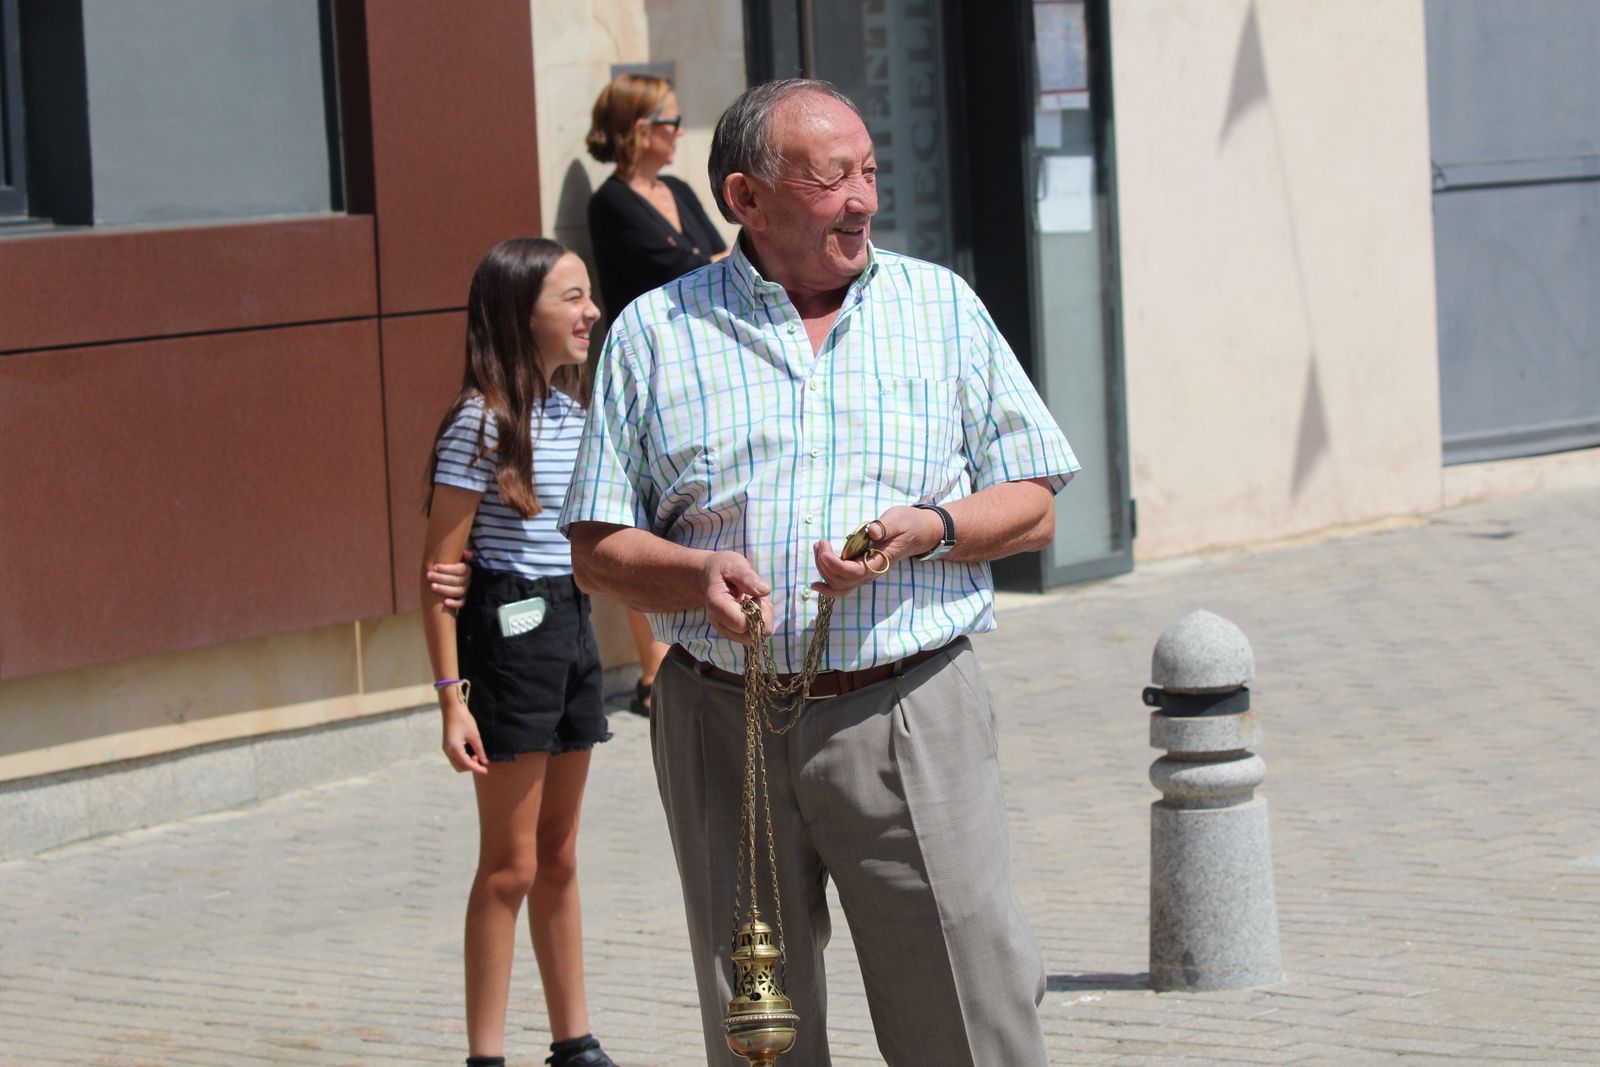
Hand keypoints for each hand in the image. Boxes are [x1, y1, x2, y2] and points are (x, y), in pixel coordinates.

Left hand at [427, 550, 473, 611]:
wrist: (449, 577)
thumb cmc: (449, 566)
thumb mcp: (455, 558)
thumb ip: (458, 554)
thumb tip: (466, 553)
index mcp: (466, 569)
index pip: (460, 569)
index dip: (447, 569)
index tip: (435, 567)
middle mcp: (467, 580)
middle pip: (456, 580)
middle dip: (441, 578)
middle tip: (428, 575)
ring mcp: (465, 590)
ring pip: (458, 591)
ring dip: (444, 589)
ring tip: (432, 586)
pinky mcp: (462, 599)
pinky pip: (461, 603)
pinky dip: (454, 604)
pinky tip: (445, 602)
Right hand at [440, 697, 488, 774]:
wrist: (452, 708)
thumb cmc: (464, 719)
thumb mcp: (474, 735)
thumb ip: (479, 749)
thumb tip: (484, 761)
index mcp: (454, 748)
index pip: (466, 764)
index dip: (477, 769)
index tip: (486, 771)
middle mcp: (448, 751)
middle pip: (460, 767)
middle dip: (471, 766)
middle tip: (481, 759)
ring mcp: (446, 748)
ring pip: (457, 763)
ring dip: (467, 763)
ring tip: (476, 754)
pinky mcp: (447, 745)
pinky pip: (455, 757)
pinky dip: (463, 758)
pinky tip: (471, 752)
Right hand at [701, 550, 773, 643]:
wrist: (709, 574)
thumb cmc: (722, 567)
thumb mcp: (734, 564)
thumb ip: (747, 577)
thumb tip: (765, 590)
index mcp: (717, 604)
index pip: (742, 624)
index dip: (757, 612)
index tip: (756, 595)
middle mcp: (719, 621)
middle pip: (750, 635)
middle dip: (762, 617)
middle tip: (757, 597)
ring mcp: (725, 629)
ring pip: (753, 637)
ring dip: (761, 619)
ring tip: (754, 600)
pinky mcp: (731, 632)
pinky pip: (752, 634)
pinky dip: (758, 621)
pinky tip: (752, 606)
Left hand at [810, 506, 941, 597]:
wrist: (919, 533)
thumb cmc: (908, 524)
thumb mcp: (899, 519)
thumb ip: (885, 526)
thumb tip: (870, 531)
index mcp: (880, 561)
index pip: (853, 572)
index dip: (834, 564)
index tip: (824, 548)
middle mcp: (871, 572)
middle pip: (842, 581)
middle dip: (825, 564)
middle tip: (821, 543)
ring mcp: (866, 574)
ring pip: (839, 584)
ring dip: (823, 569)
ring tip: (818, 548)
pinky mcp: (861, 570)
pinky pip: (843, 585)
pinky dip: (828, 585)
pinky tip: (816, 584)